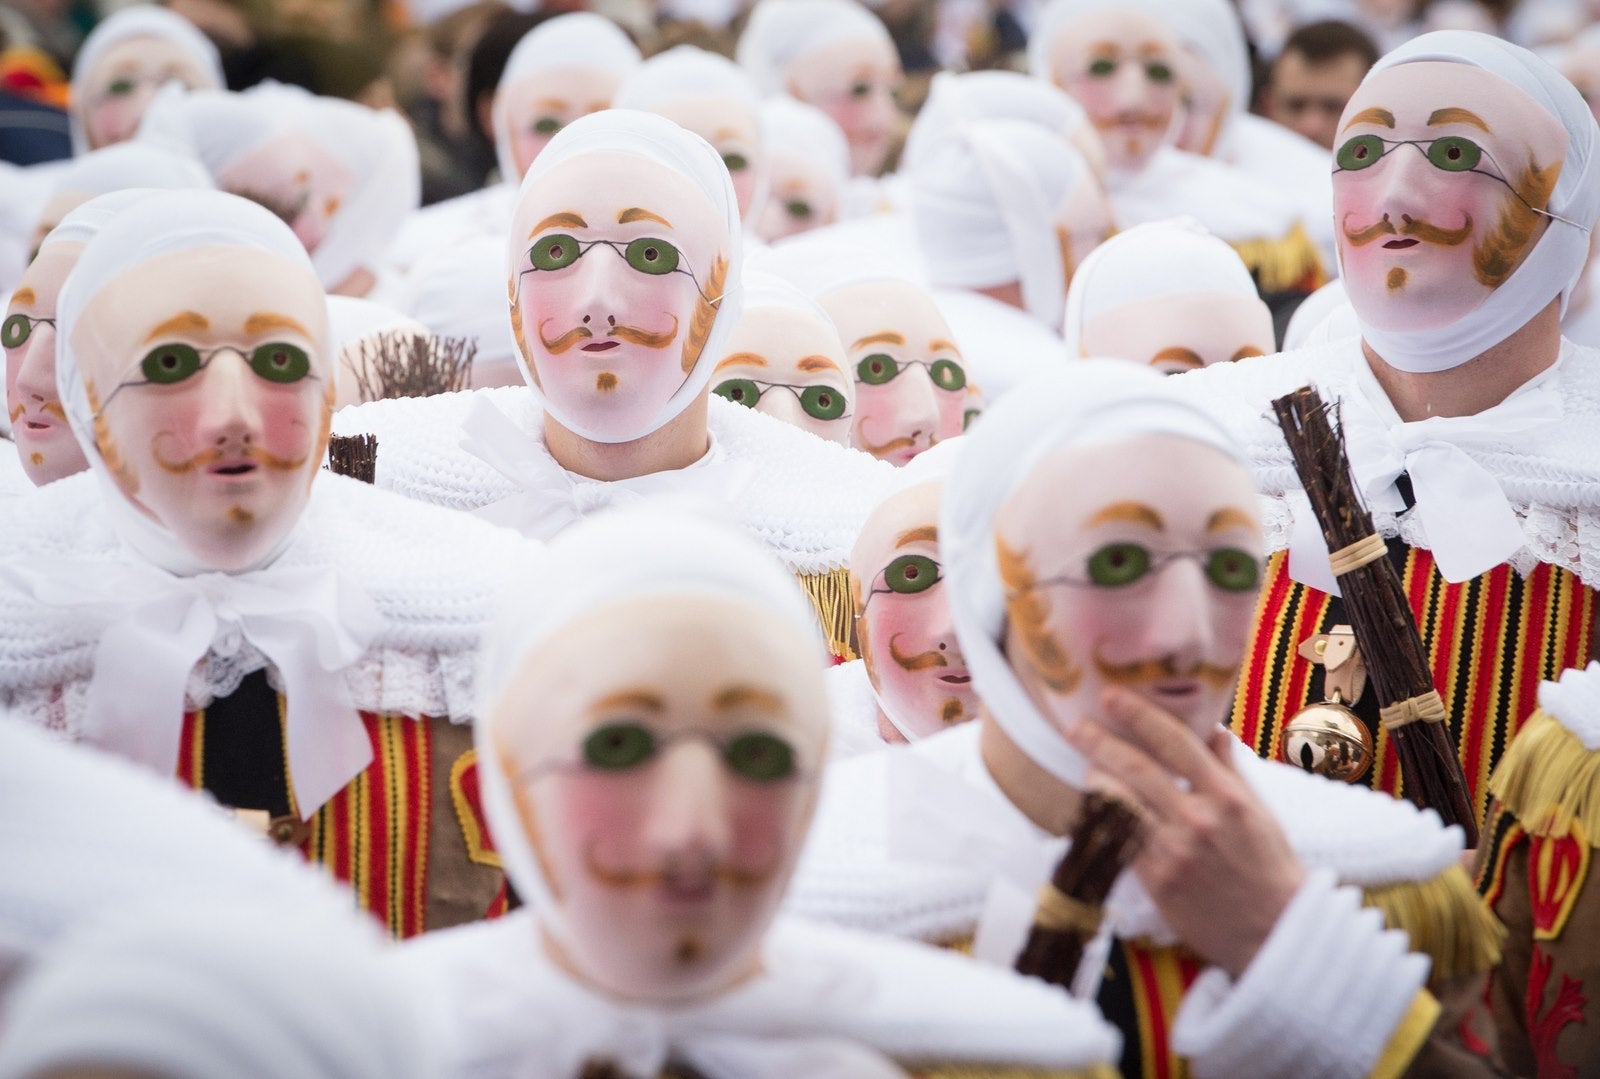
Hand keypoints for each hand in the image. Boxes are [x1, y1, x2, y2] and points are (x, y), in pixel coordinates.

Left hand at [1066, 686, 1305, 977]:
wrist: (1275, 931)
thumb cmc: (1270, 868)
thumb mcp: (1259, 812)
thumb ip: (1230, 769)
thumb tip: (1213, 730)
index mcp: (1226, 796)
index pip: (1176, 742)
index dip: (1139, 715)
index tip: (1112, 697)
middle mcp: (1198, 819)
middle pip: (1137, 768)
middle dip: (1100, 743)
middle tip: (1077, 727)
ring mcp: (1175, 851)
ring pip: (1119, 803)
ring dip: (1098, 782)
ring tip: (1090, 771)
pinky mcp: (1157, 881)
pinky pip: (1119, 840)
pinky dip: (1105, 820)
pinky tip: (1097, 810)